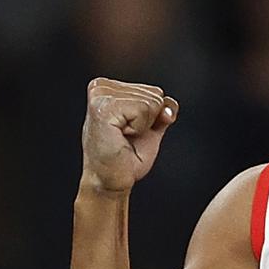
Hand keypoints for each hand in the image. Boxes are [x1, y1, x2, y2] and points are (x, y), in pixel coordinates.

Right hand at [80, 78, 179, 193]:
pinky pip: (143, 110)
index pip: (155, 92)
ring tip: (122, 136)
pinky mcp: (103, 108)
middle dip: (149, 121)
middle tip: (126, 136)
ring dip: (142, 126)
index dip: (152, 117)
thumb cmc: (125, 157)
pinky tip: (120, 136)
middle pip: (155, 94)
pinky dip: (139, 128)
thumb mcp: (151, 129)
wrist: (110, 180)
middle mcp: (101, 87)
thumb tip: (168, 107)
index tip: (131, 131)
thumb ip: (162, 111)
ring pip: (151, 102)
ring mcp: (100, 96)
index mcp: (110, 88)